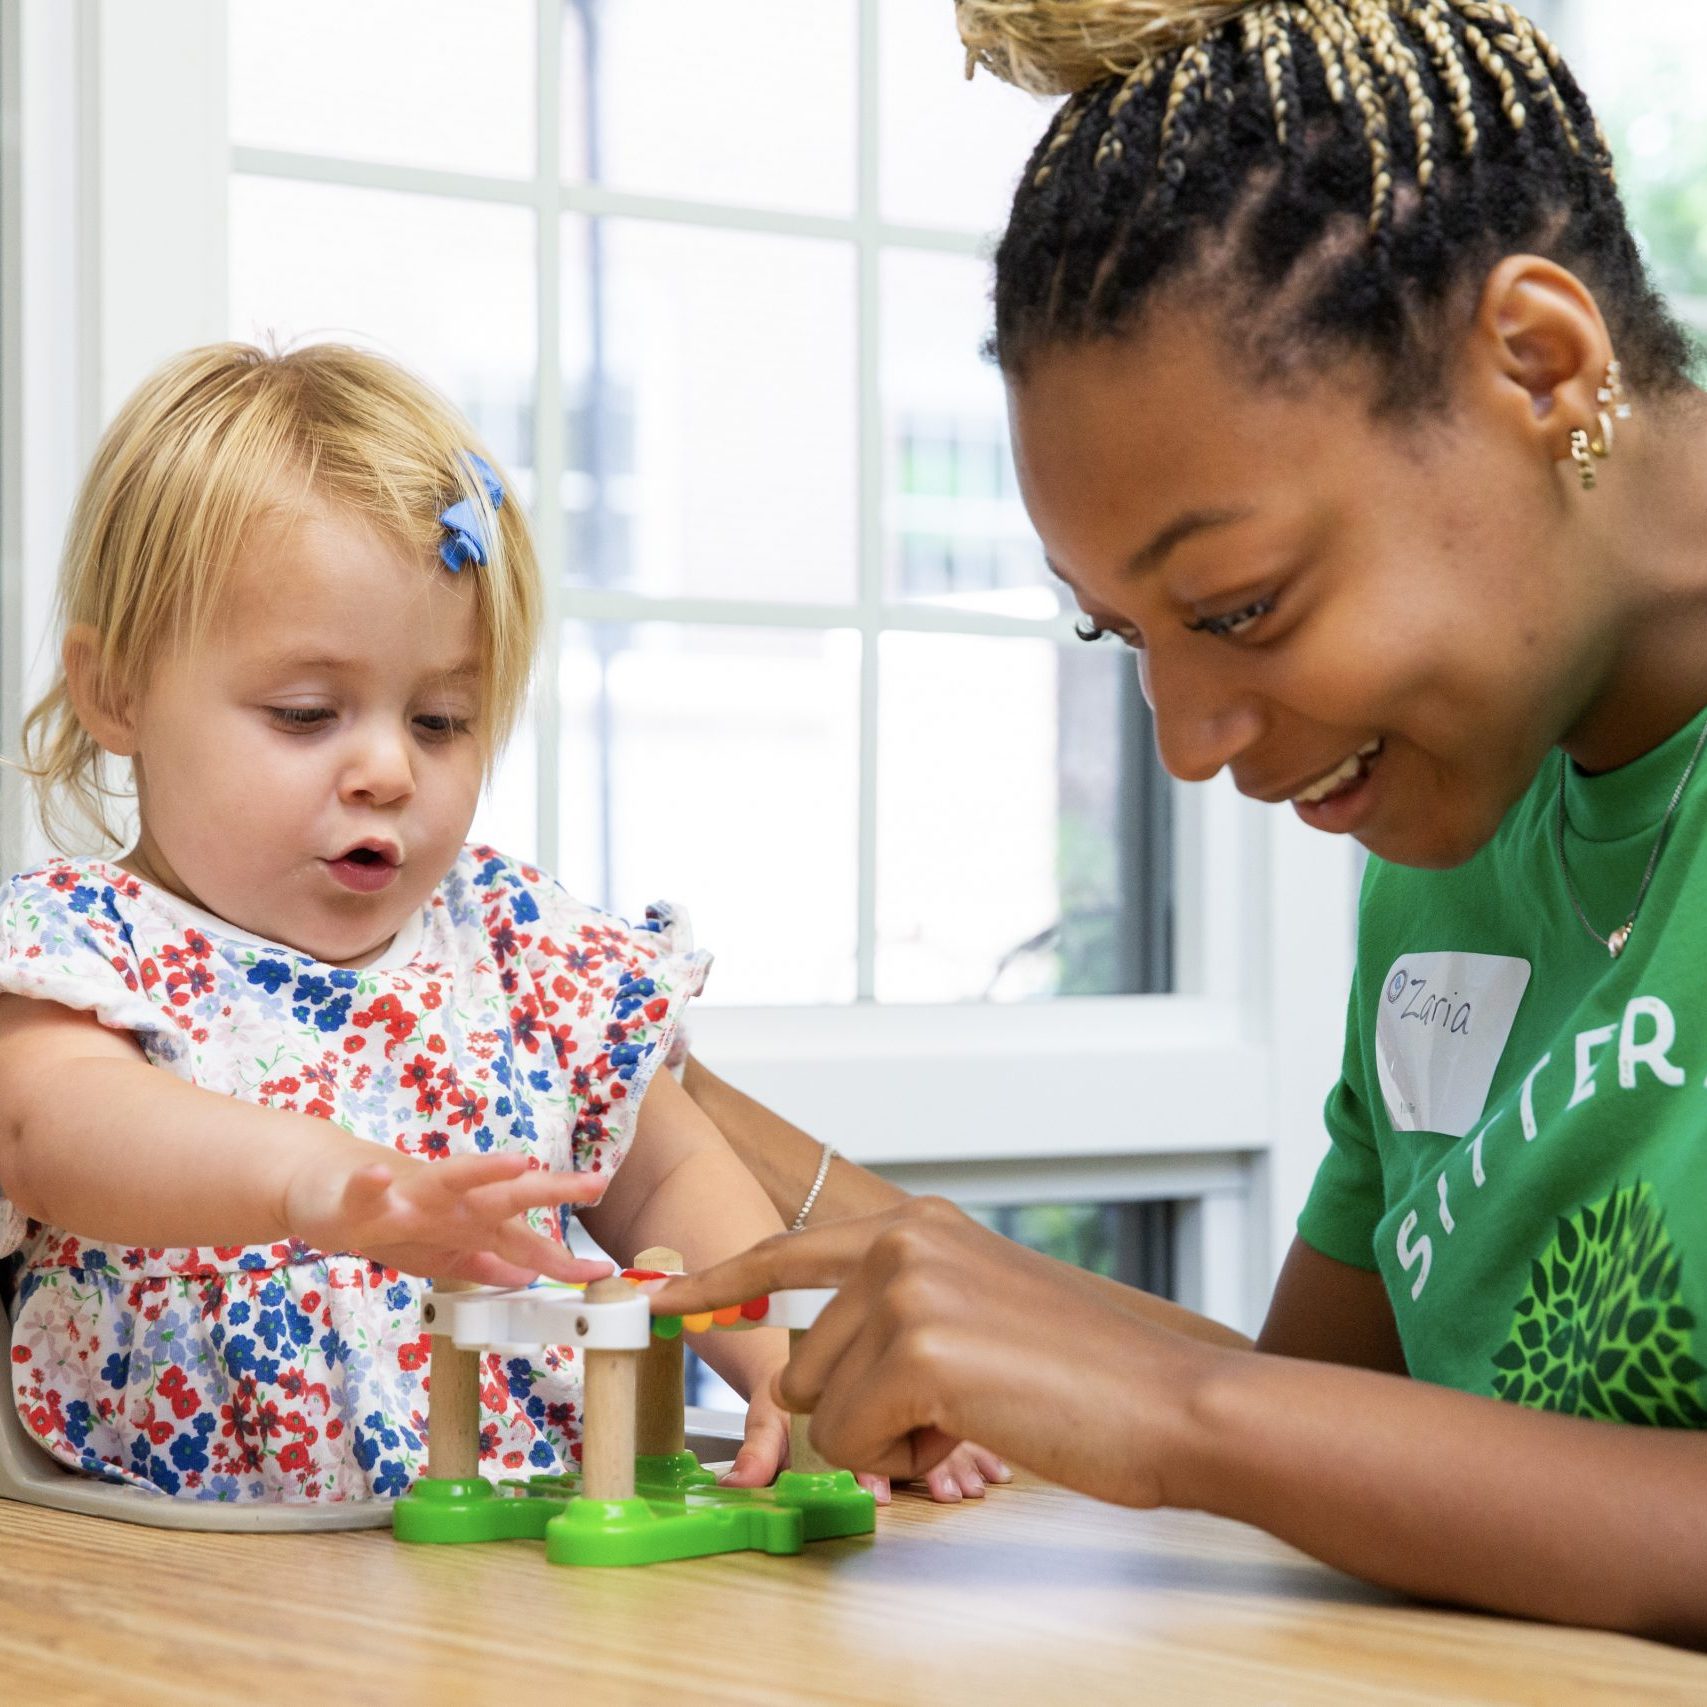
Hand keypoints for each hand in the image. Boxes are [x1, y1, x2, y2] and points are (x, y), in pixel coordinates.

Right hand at [284, 1148, 614, 1285]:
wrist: (328, 1189)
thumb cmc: (395, 1219)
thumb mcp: (446, 1251)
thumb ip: (486, 1261)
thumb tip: (528, 1277)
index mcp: (471, 1222)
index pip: (526, 1242)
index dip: (563, 1260)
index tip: (603, 1272)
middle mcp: (451, 1202)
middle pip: (508, 1195)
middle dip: (552, 1189)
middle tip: (595, 1184)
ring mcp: (409, 1196)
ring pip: (450, 1179)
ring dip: (483, 1171)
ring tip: (517, 1163)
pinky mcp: (362, 1197)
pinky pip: (366, 1191)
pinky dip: (371, 1185)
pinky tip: (377, 1178)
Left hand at [651, 1197, 1219, 1508]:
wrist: (1170, 1403)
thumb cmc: (1082, 1373)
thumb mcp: (978, 1308)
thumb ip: (897, 1313)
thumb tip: (816, 1369)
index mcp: (915, 1225)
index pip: (787, 1252)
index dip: (718, 1281)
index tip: (660, 1298)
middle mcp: (900, 1243)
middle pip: (801, 1361)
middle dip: (857, 1411)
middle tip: (951, 1410)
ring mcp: (906, 1292)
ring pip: (821, 1409)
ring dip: (883, 1440)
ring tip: (970, 1417)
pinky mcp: (917, 1352)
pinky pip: (851, 1443)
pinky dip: (901, 1462)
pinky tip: (972, 1436)